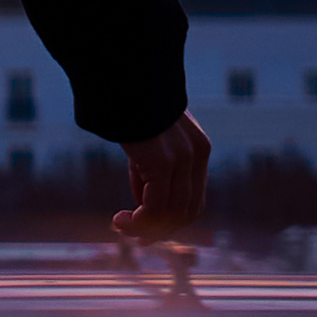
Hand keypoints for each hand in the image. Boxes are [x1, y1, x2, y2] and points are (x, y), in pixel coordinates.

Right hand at [113, 112, 211, 245]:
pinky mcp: (163, 162)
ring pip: (172, 213)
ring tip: (119, 226)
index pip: (192, 199)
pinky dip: (138, 221)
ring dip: (146, 229)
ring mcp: (182, 160)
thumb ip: (148, 171)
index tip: (142, 227)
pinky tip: (118, 219)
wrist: (122, 78)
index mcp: (197, 150)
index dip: (170, 220)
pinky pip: (155, 207)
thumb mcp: (144, 143)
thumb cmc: (126, 108)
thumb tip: (140, 204)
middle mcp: (196, 156)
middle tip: (132, 238)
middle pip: (187, 211)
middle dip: (160, 230)